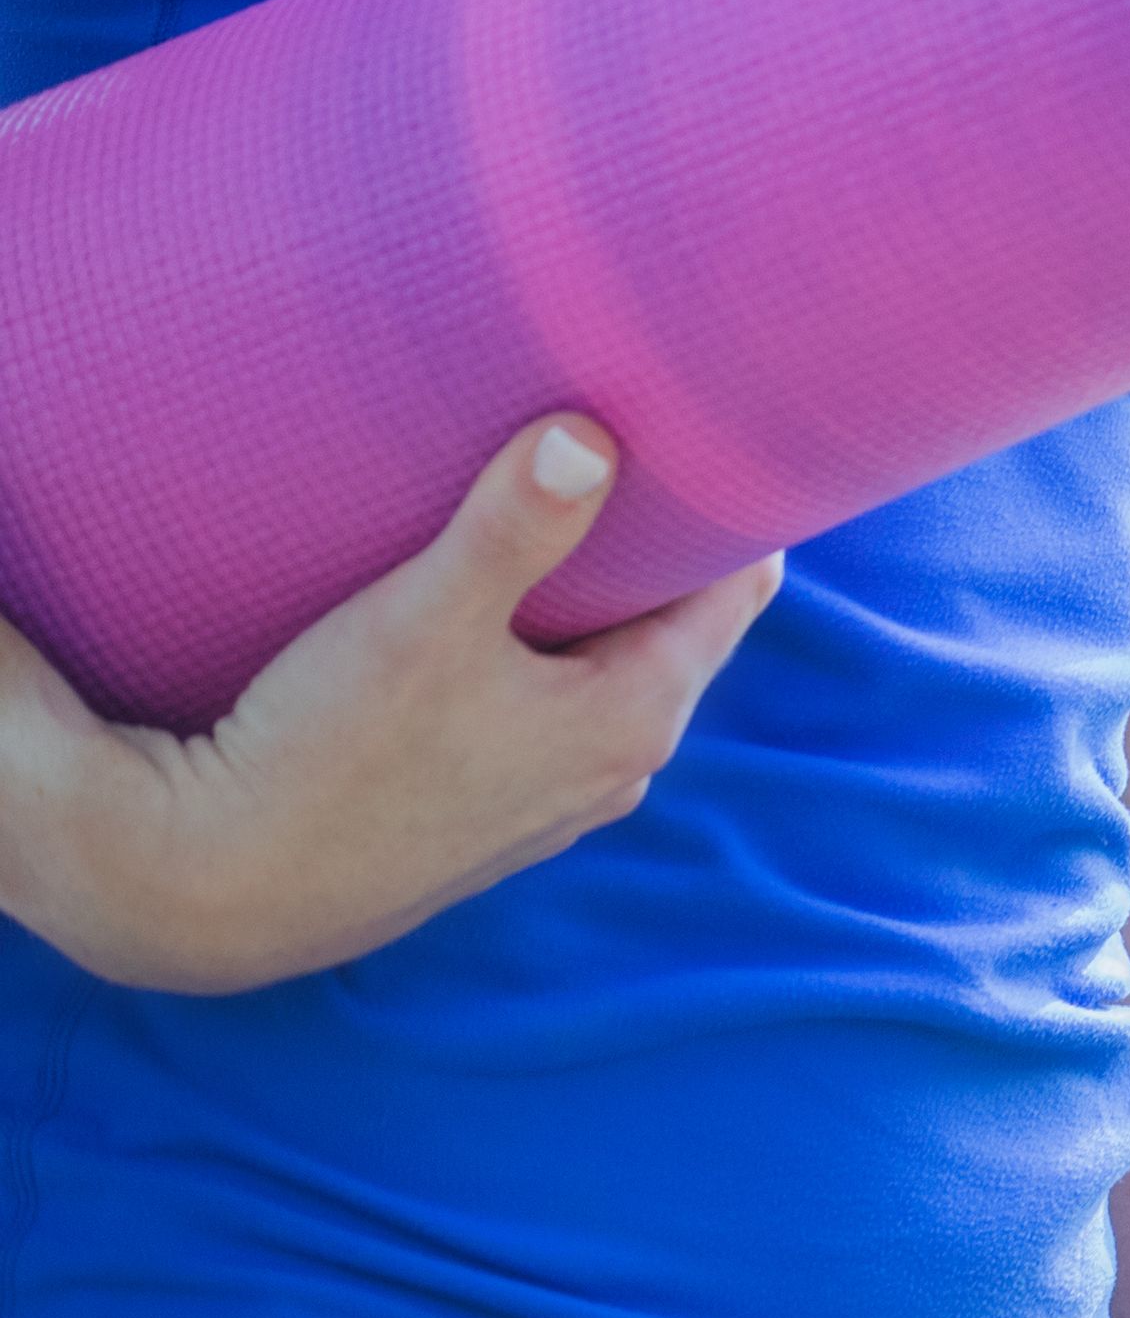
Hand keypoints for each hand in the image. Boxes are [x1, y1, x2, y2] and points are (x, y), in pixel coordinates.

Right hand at [0, 417, 778, 993]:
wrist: (202, 890)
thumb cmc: (320, 758)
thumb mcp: (423, 622)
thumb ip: (516, 526)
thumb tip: (592, 433)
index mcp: (637, 717)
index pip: (739, 581)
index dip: (729, 502)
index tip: (701, 426)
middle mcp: (615, 768)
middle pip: (675, 620)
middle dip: (658, 544)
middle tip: (625, 445)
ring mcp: (550, 800)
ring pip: (605, 667)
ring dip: (587, 601)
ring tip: (549, 513)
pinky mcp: (483, 815)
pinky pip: (545, 708)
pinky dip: (535, 654)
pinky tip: (482, 615)